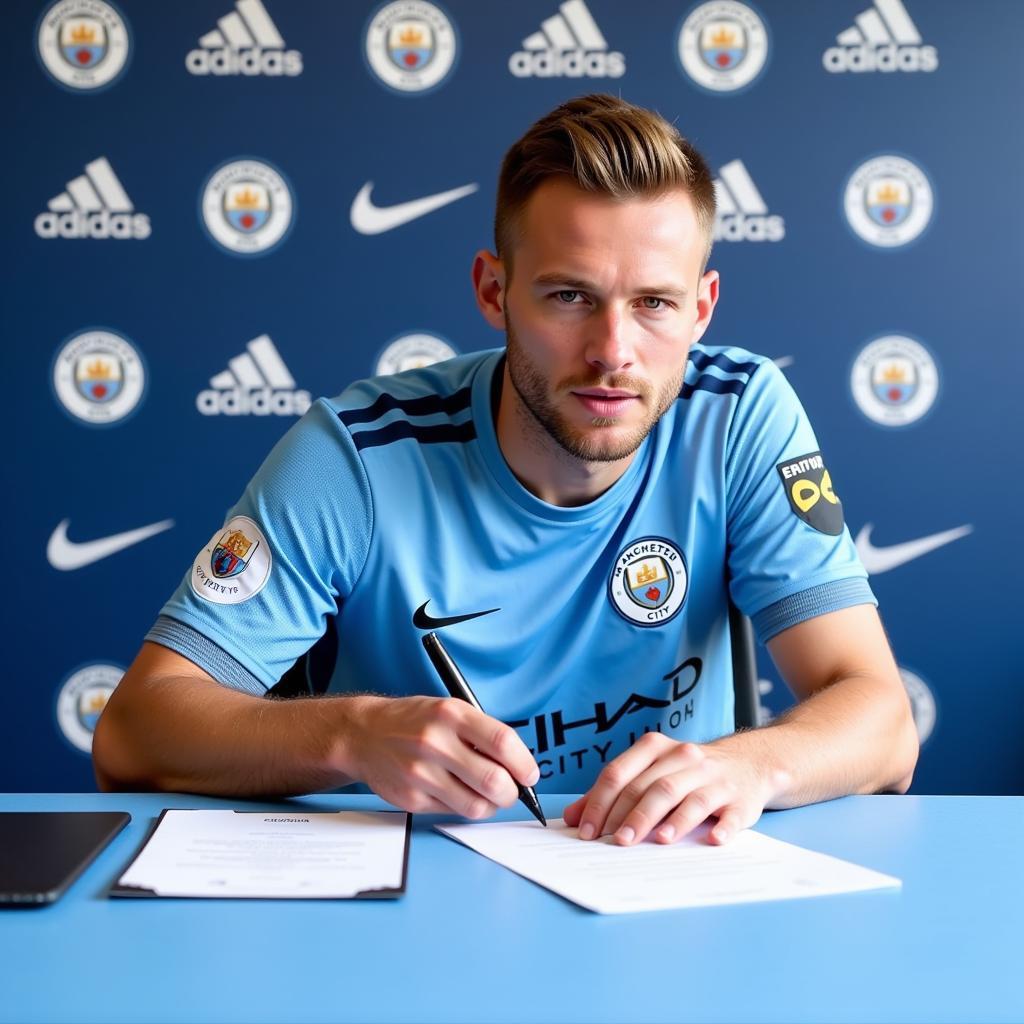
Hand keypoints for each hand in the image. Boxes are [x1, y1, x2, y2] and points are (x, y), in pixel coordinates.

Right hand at [343, 695, 539, 818]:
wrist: (364, 734)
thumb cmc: (414, 720)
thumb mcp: (448, 710)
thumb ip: (482, 733)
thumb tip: (518, 765)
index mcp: (451, 714)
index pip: (502, 742)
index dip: (524, 764)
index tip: (530, 774)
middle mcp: (435, 742)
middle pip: (493, 780)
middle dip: (512, 792)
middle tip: (512, 790)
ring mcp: (421, 773)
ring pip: (475, 805)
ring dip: (491, 806)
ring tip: (489, 796)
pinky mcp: (411, 798)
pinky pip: (452, 812)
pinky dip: (465, 808)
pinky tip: (460, 794)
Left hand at [562, 733, 789, 845]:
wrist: (749, 763)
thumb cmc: (688, 773)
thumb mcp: (650, 772)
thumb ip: (613, 792)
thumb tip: (574, 818)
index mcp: (656, 749)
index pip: (621, 772)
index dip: (601, 801)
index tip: (587, 829)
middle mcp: (685, 758)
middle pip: (652, 787)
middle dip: (631, 815)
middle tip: (615, 842)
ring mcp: (714, 778)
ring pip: (686, 797)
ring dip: (669, 820)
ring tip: (654, 841)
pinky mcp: (739, 799)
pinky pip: (729, 814)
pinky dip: (721, 827)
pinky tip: (712, 840)